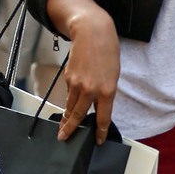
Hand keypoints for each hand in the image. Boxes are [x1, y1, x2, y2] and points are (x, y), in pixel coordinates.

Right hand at [56, 5, 119, 145]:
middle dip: (70, 128)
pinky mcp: (68, 78)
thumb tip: (95, 105)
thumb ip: (105, 92)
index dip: (100, 131)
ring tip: (62, 127)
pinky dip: (70, 98)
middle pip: (79, 115)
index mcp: (107, 91)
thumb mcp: (113, 75)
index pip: (103, 117)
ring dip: (67, 117)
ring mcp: (77, 84)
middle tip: (63, 138)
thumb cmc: (107, 52)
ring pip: (71, 105)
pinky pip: (69, 92)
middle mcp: (91, 90)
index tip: (97, 141)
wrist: (91, 32)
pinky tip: (71, 97)